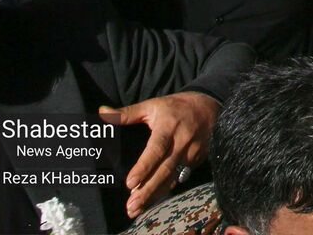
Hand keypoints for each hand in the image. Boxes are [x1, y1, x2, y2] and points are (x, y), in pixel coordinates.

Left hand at [99, 91, 218, 217]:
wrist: (210, 105)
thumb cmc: (175, 106)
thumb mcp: (152, 105)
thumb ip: (127, 113)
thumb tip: (102, 112)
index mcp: (168, 126)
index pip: (156, 149)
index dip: (144, 167)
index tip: (130, 183)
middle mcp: (182, 140)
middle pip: (165, 169)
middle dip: (148, 189)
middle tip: (131, 205)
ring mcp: (193, 151)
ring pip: (173, 177)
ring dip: (155, 193)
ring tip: (138, 208)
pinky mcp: (198, 159)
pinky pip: (180, 177)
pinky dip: (166, 188)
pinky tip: (153, 199)